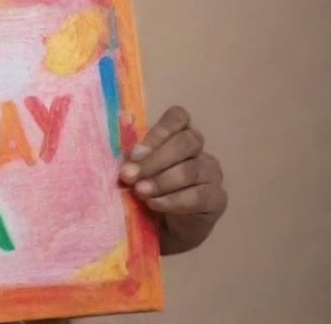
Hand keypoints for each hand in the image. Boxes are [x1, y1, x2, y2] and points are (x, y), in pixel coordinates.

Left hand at [118, 104, 226, 254]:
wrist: (166, 227)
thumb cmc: (149, 188)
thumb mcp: (139, 169)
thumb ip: (136, 159)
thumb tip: (127, 161)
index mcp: (179, 134)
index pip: (178, 118)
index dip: (158, 132)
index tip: (134, 154)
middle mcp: (200, 151)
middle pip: (185, 142)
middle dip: (154, 160)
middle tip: (129, 176)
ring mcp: (211, 173)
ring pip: (190, 170)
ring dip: (161, 181)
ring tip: (140, 192)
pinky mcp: (217, 198)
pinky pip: (198, 196)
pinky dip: (173, 200)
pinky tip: (154, 204)